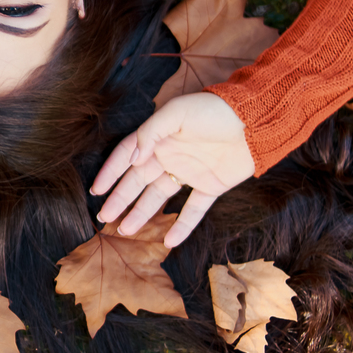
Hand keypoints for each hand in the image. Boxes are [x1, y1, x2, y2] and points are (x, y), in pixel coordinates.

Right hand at [90, 92, 254, 247]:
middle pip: (138, 181)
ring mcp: (190, 173)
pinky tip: (169, 242)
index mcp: (159, 137)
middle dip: (120, 199)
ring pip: (159, 197)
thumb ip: (150, 133)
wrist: (255, 120)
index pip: (127, 156)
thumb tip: (132, 160)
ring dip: (142, 214)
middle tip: (104, 217)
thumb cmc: (214, 109)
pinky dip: (182, 226)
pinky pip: (193, 210)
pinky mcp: (210, 186)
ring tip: (126, 230)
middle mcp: (170, 156)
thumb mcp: (176, 112)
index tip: (97, 190)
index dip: (111, 172)